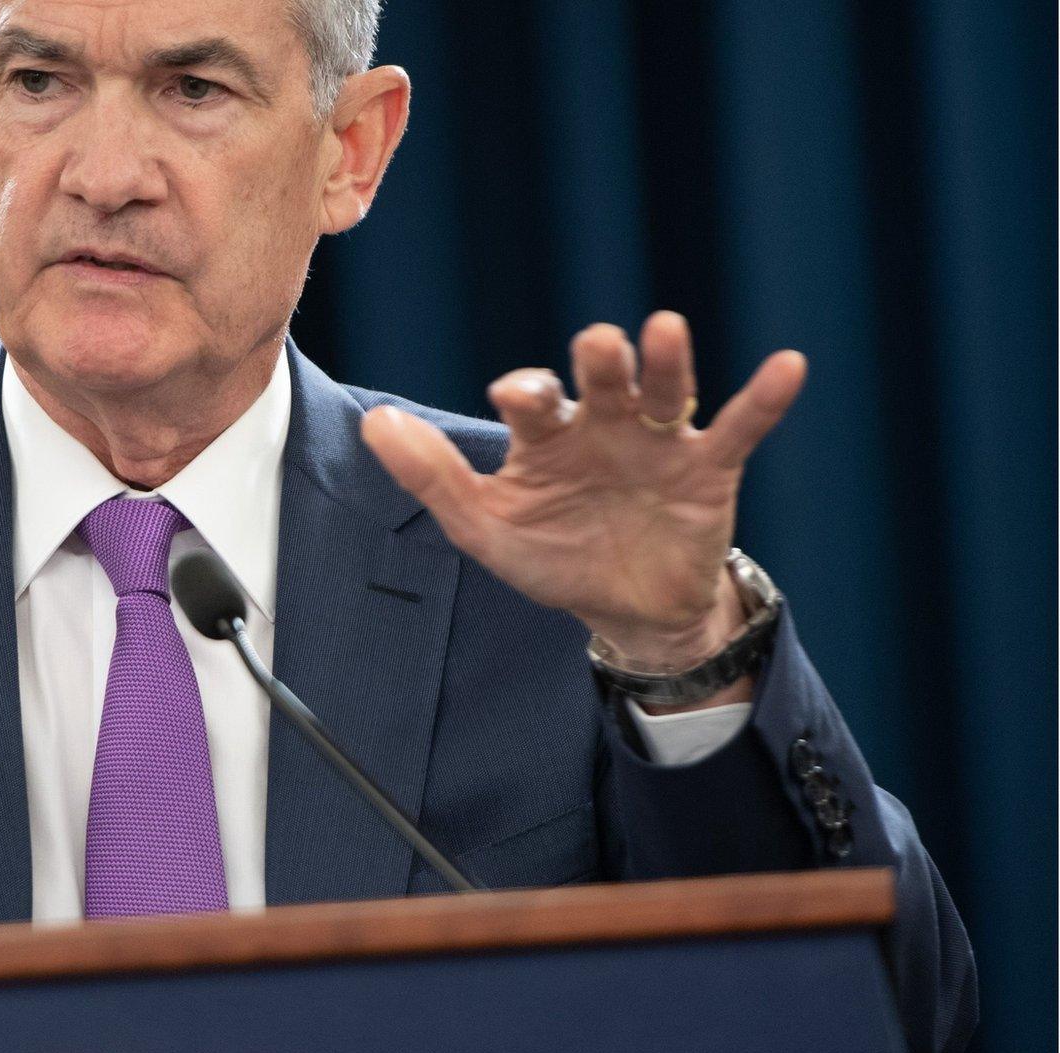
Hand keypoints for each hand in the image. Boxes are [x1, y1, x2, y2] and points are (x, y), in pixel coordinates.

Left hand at [359, 312, 802, 692]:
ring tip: (664, 329)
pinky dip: (763, 398)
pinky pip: (739, 426)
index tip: (518, 398)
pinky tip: (788, 365)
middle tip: (596, 345)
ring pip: (664, 388)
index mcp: (546, 434)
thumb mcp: (485, 526)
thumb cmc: (552, 556)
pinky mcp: (709, 468)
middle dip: (599, 360)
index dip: (526, 393)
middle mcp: (602, 423)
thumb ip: (432, 476)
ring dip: (666, 361)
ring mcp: (658, 440)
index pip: (533, 398)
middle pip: (601, 378)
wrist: (626, 612)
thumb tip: (374, 423)